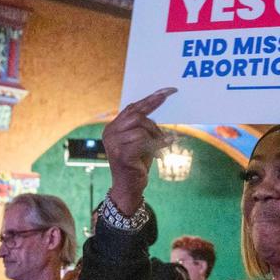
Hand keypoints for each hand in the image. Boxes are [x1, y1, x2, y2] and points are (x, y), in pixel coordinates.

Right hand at [101, 88, 175, 214]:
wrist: (129, 188)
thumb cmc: (136, 163)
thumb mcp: (140, 141)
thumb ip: (143, 125)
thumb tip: (158, 103)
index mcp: (112, 127)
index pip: (132, 108)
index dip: (151, 99)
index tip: (169, 91)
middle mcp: (109, 133)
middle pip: (137, 116)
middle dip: (153, 126)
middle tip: (162, 137)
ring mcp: (114, 144)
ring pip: (141, 128)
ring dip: (155, 138)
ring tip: (158, 150)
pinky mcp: (122, 155)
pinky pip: (144, 141)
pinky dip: (157, 145)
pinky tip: (163, 150)